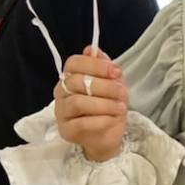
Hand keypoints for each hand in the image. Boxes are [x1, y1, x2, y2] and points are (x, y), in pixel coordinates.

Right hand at [53, 47, 127, 161]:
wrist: (109, 135)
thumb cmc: (109, 106)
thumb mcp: (113, 84)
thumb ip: (104, 67)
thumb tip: (92, 49)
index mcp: (70, 76)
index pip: (74, 63)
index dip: (96, 65)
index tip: (116, 72)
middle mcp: (61, 92)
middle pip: (77, 81)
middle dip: (105, 86)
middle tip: (122, 92)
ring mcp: (61, 111)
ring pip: (78, 102)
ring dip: (104, 104)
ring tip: (121, 108)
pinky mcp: (66, 130)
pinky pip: (81, 123)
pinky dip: (101, 120)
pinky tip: (113, 119)